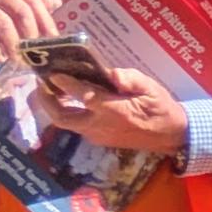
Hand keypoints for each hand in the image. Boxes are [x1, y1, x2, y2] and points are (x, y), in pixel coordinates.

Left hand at [58, 73, 188, 159]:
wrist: (170, 135)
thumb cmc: (161, 107)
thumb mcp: (150, 88)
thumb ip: (130, 79)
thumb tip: (111, 73)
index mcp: (114, 112)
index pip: (84, 96)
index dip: (66, 84)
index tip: (52, 73)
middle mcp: (100, 126)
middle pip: (62, 117)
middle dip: (46, 100)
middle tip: (41, 81)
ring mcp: (97, 135)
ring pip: (65, 122)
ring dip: (54, 106)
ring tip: (50, 87)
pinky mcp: (97, 138)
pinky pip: (75, 125)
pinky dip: (66, 111)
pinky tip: (67, 97)